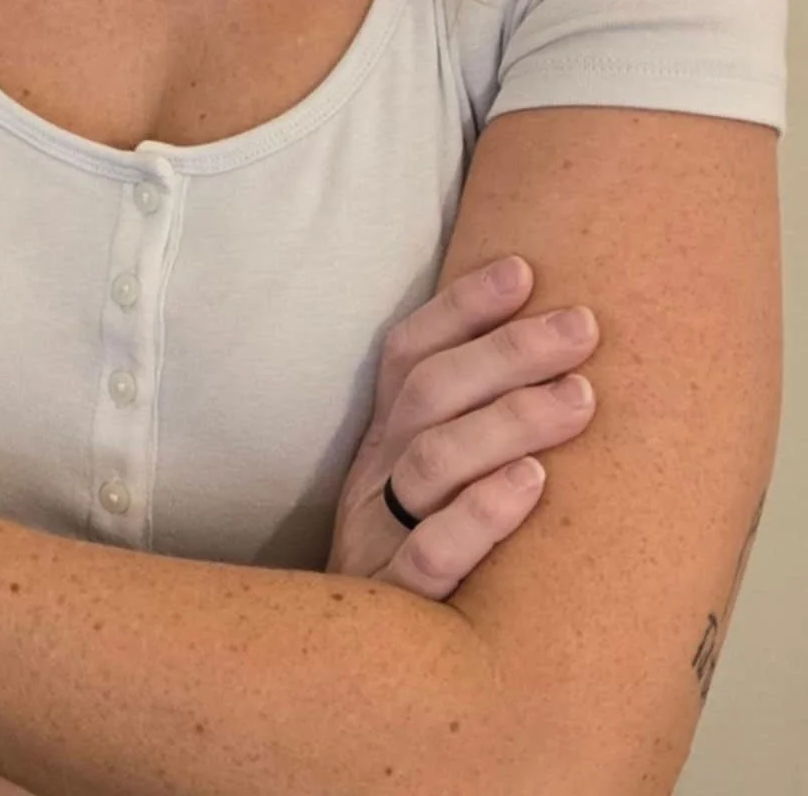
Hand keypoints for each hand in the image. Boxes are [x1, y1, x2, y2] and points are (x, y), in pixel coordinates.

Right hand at [326, 256, 598, 598]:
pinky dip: (481, 514)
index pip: (407, 353)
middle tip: (583, 327)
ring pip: (431, 461)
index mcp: (380, 442)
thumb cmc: (423, 567)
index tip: (526, 269)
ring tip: (580, 399)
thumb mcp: (429, 492)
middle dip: (508, 350)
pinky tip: (532, 485)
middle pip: (429, 393)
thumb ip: (468, 429)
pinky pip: (431, 554)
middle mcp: (373, 478)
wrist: (363, 677)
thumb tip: (557, 355)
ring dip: (509, 420)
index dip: (460, 307)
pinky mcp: (396, 604)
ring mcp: (377, 538)